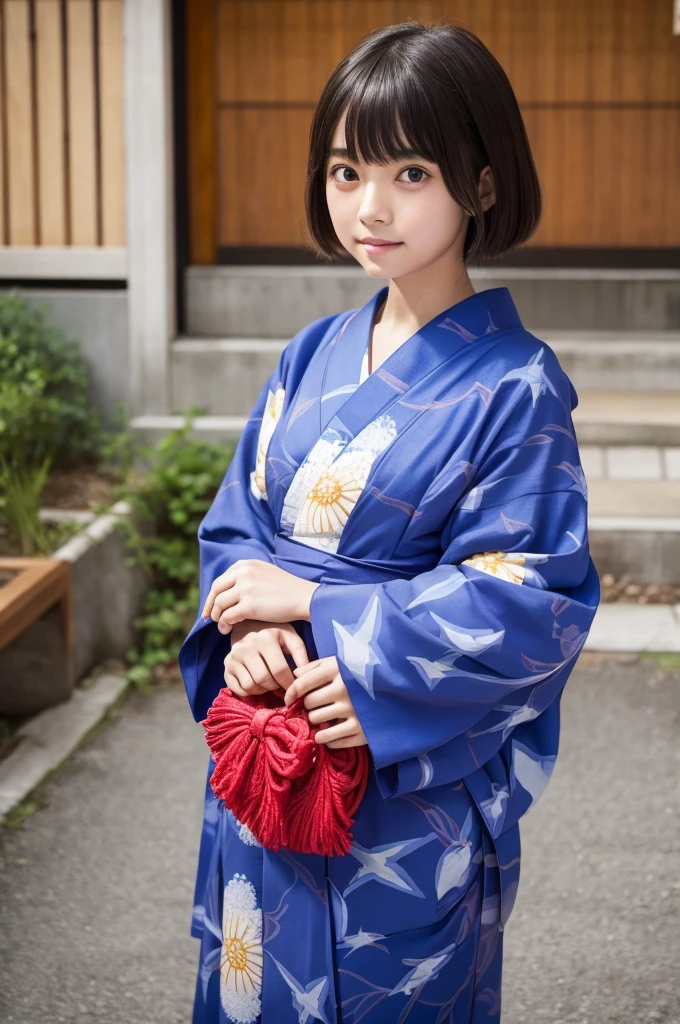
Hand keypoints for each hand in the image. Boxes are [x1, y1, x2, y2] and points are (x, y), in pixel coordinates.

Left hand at [202, 560, 318, 633]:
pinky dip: (225, 624)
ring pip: (219, 605)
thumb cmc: (287, 589)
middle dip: (210, 606)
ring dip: (217, 617)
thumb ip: (247, 577)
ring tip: (222, 626)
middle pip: (216, 591)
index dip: (212, 595)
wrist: (304, 598)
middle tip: (209, 619)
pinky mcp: (249, 605)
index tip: (210, 607)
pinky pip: (228, 616)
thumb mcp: (264, 573)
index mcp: (246, 564)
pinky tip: (228, 630)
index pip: (221, 580)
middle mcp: (243, 573)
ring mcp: (245, 588)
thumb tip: (228, 591)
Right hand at [225, 620, 309, 696]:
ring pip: (250, 685)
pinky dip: (250, 692)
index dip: (289, 684)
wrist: (249, 626)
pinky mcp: (226, 666)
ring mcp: (233, 656)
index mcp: (265, 638)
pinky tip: (257, 685)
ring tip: (270, 684)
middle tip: (281, 687)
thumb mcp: (289, 637)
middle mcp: (246, 646)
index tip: (294, 689)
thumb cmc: (274, 634)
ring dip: (263, 690)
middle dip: (275, 688)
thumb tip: (304, 673)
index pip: (279, 670)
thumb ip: (300, 653)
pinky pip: (238, 689)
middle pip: (263, 679)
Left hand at [284, 656, 367, 749]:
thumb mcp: (339, 662)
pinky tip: (331, 730)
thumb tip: (294, 674)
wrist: (394, 687)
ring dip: (315, 721)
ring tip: (323, 716)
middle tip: (315, 705)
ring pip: (316, 721)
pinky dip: (326, 737)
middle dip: (307, 706)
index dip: (290, 692)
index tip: (289, 699)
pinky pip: (330, 740)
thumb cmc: (361, 673)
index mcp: (338, 670)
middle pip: (308, 704)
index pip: (302, 684)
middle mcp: (345, 691)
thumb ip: (315, 666)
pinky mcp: (361, 731)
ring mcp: (354, 712)